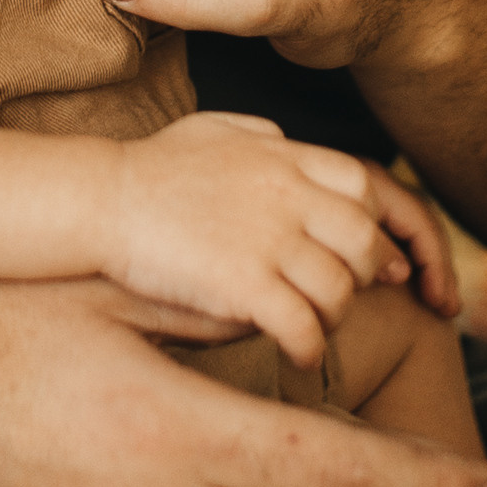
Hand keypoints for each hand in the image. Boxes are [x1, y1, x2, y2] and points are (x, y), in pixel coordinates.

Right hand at [98, 113, 449, 363]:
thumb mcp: (216, 130)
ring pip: (340, 288)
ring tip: (314, 329)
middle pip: (365, 241)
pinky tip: (298, 357)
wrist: (96, 200)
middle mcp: (287, 192)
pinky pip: (303, 324)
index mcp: (286, 156)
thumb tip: (295, 147)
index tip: (390, 264)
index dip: (390, 229)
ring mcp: (267, 237)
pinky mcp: (242, 281)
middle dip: (366, 278)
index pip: (369, 187)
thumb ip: (265, 137)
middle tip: (345, 300)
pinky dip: (310, 346)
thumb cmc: (150, 169)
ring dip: (334, 316)